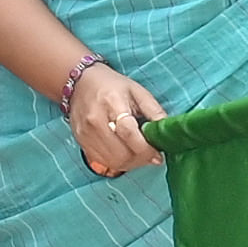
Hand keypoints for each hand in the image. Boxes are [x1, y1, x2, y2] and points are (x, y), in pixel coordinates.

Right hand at [60, 55, 167, 179]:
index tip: (158, 155)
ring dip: (130, 163)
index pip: (128, 133)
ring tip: (139, 155)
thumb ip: (154, 112)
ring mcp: (85, 133)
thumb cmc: (112, 86)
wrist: (80, 83)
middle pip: (121, 153)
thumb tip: (167, 134)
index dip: (146, 149)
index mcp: (112, 102)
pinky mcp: (81, 142)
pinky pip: (102, 161)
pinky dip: (117, 162)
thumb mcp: (138, 91)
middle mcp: (95, 120)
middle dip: (140, 159)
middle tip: (150, 155)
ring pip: (112, 161)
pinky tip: (125, 154)